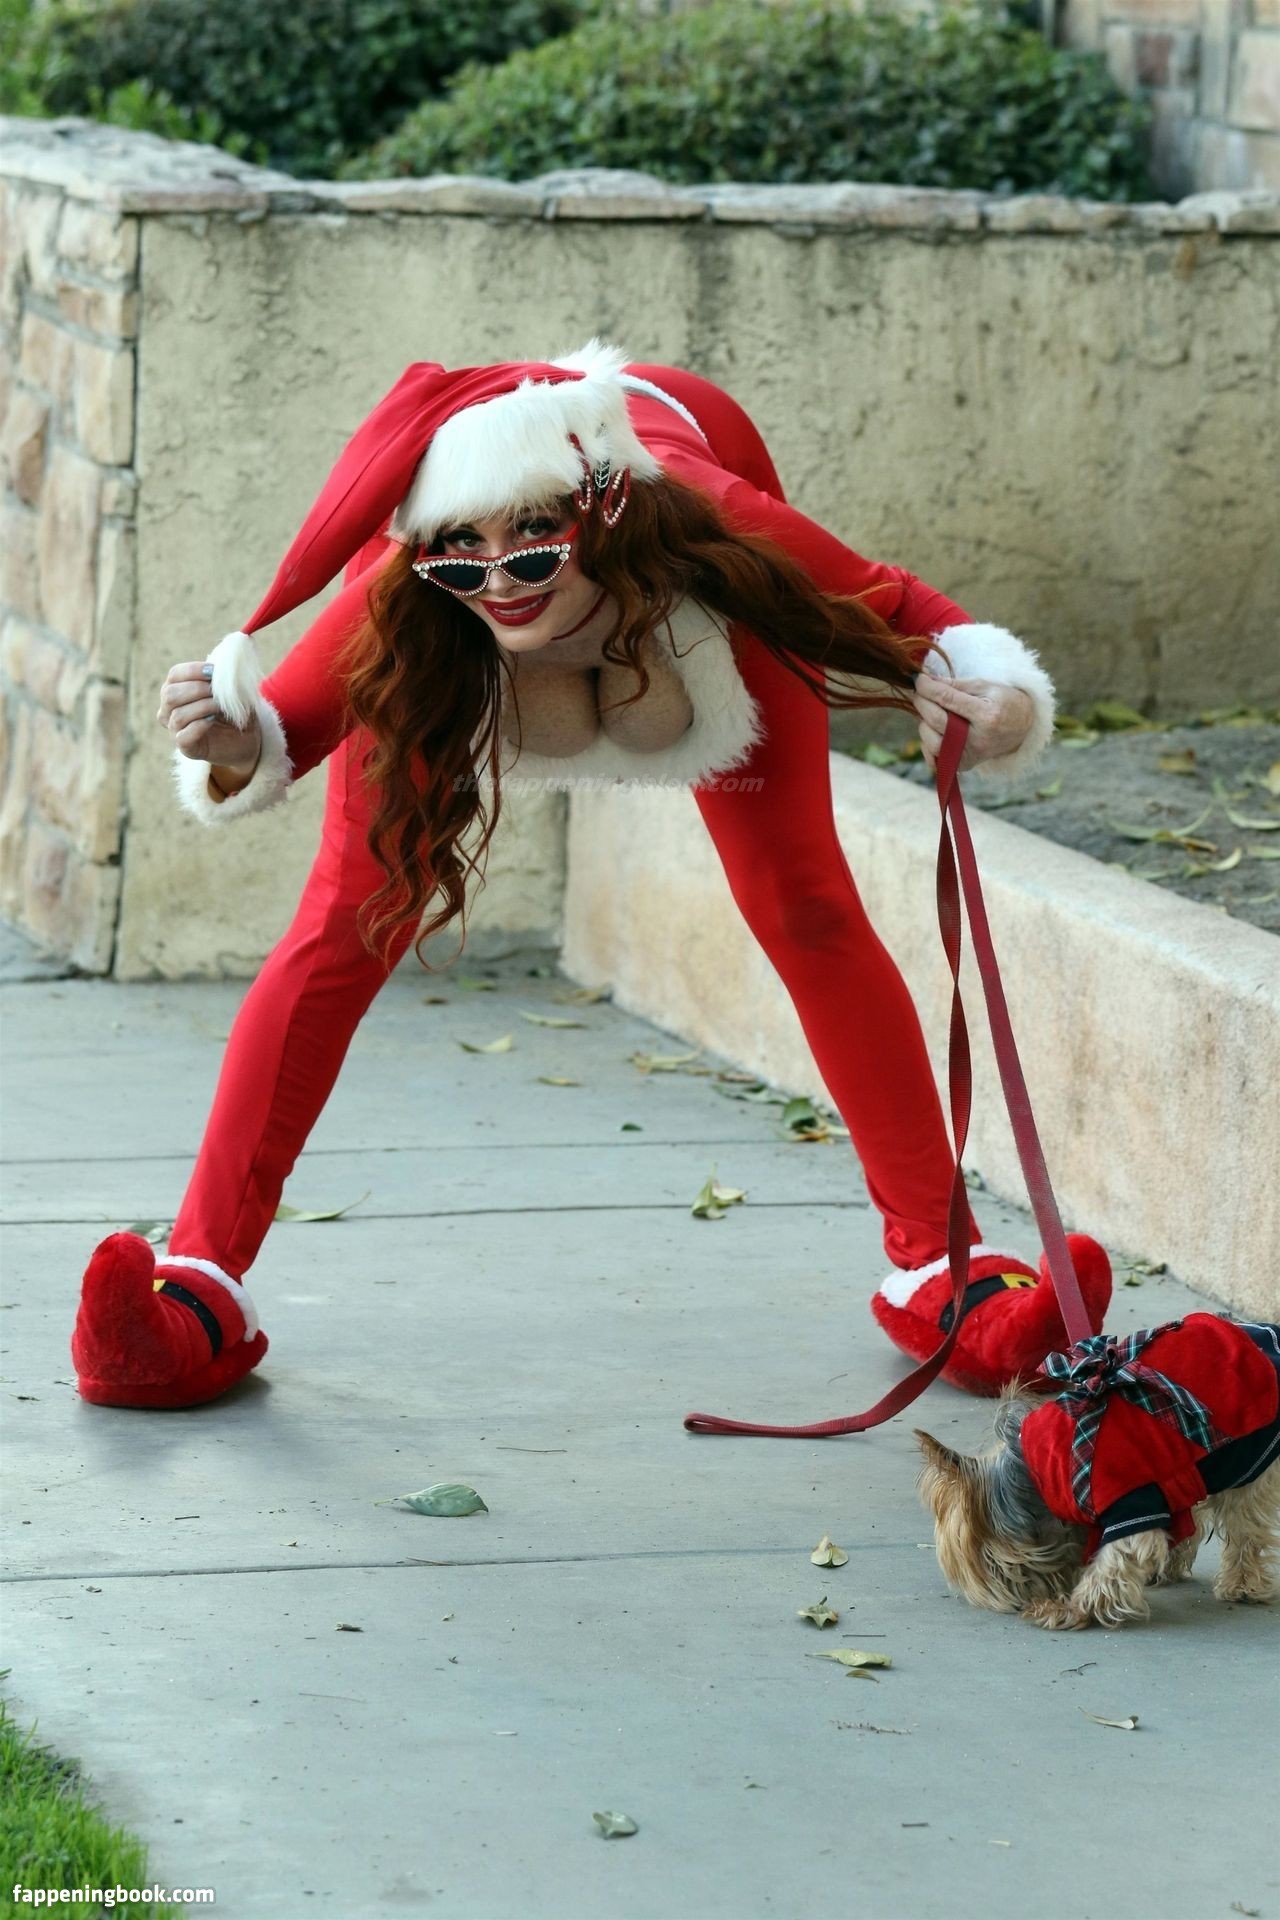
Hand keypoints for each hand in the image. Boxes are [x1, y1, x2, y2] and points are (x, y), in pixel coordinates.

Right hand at [157, 661, 260, 769]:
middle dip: (197, 689)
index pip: (175, 674)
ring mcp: (175, 729)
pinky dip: (200, 725)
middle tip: (219, 692)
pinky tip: (213, 721)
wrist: (248, 741)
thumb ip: (228, 675)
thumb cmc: (237, 712)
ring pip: (178, 714)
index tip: (215, 672)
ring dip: (203, 707)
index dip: (193, 670)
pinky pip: (183, 736)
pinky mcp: (186, 748)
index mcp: (178, 689)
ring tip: (221, 707)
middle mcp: (170, 709)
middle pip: (170, 694)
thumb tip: (232, 655)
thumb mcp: (235, 690)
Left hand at [912, 673, 1033, 774]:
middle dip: (922, 702)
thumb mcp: (985, 686)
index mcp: (987, 716)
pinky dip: (927, 744)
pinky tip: (934, 731)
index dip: (928, 688)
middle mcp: (978, 740)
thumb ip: (955, 685)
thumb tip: (926, 680)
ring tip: (930, 711)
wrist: (1021, 727)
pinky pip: (935, 759)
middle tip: (919, 691)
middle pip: (936, 721)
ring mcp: (971, 756)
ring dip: (923, 724)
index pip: (948, 699)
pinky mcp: (965, 765)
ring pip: (931, 743)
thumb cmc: (1003, 702)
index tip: (918, 678)